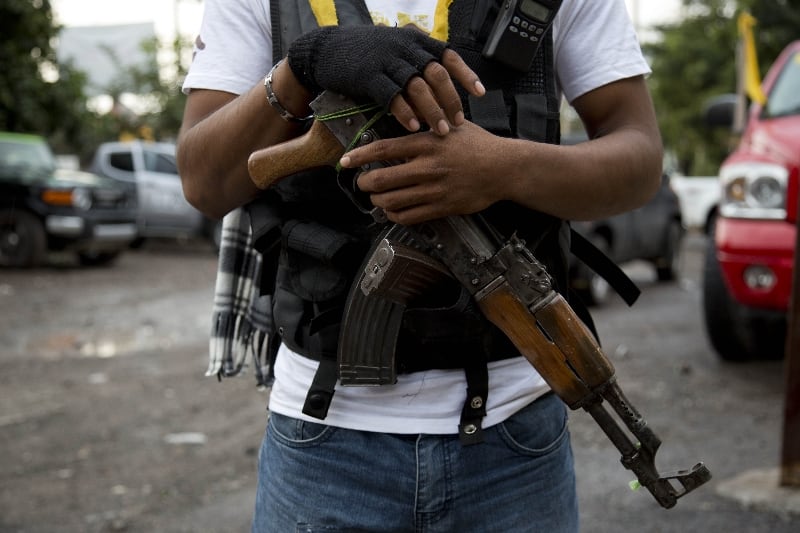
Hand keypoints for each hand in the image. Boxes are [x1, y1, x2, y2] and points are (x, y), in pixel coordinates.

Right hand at [287, 26, 483, 134]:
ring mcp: (387, 61)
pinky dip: (405, 113)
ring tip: (439, 131)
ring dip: (432, 111)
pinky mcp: (370, 76)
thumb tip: (440, 87)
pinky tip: (413, 127)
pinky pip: (393, 97)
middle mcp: (405, 48)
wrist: (328, 49)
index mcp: (415, 40)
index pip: (448, 56)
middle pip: (437, 75)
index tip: (480, 93)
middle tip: (457, 122)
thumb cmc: (365, 54)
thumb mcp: (395, 49)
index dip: (466, 75)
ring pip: (418, 87)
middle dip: (450, 100)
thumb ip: (417, 62)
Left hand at [340, 121, 505, 224]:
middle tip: (362, 183)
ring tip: (377, 197)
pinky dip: (394, 215)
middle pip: (381, 179)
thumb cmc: (478, 145)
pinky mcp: (442, 207)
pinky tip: (393, 210)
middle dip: (365, 183)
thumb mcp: (450, 126)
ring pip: (391, 201)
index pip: (383, 149)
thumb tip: (401, 127)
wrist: (504, 168)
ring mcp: (434, 190)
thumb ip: (425, 127)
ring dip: (378, 201)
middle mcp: (427, 167)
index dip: (360, 156)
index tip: (346, 161)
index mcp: (427, 143)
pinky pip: (408, 216)